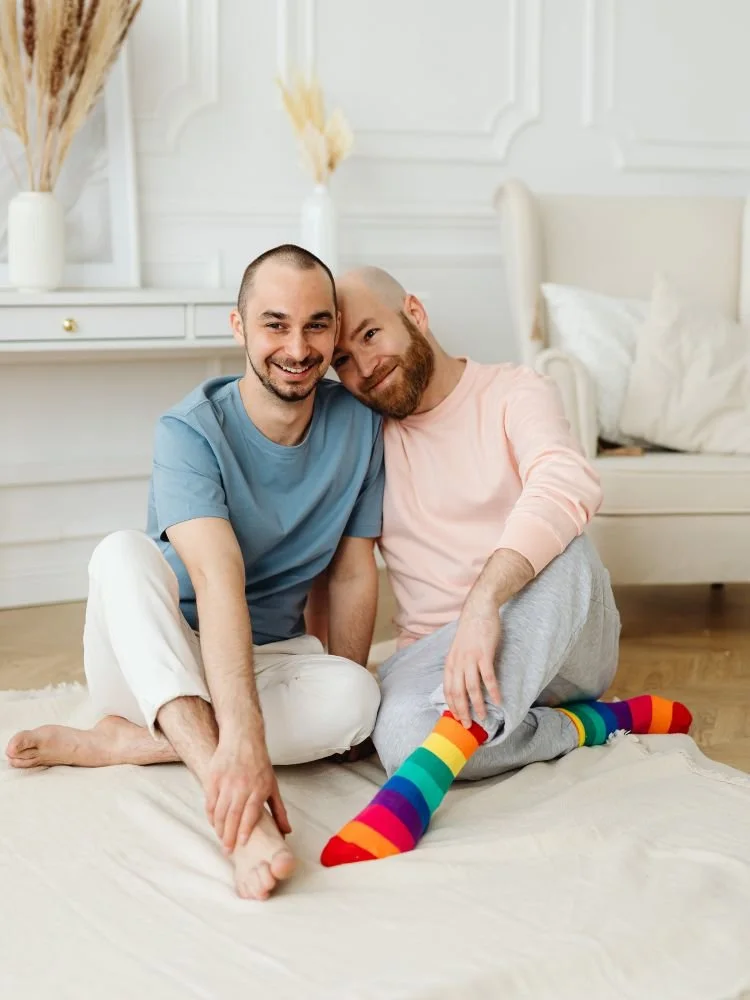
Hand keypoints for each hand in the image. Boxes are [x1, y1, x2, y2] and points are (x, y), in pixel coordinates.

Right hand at [205, 738, 290, 853]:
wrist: (243, 739)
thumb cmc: (259, 764)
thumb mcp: (273, 785)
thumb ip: (279, 810)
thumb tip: (287, 832)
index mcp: (258, 787)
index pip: (250, 813)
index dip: (245, 830)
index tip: (241, 844)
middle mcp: (242, 785)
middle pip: (233, 815)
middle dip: (229, 835)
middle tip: (227, 850)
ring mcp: (226, 781)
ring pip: (220, 810)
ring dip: (219, 827)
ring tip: (221, 839)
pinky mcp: (214, 778)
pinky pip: (210, 801)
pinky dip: (211, 814)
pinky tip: (214, 823)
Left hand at [444, 590, 501, 727]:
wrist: (478, 610)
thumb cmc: (470, 631)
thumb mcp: (457, 649)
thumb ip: (458, 665)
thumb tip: (460, 683)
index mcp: (450, 663)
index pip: (447, 689)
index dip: (451, 706)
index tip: (455, 718)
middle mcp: (457, 663)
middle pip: (457, 693)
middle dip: (461, 711)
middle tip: (467, 726)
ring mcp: (470, 659)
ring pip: (472, 688)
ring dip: (477, 705)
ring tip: (482, 717)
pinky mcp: (484, 654)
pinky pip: (488, 677)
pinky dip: (493, 690)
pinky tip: (498, 700)